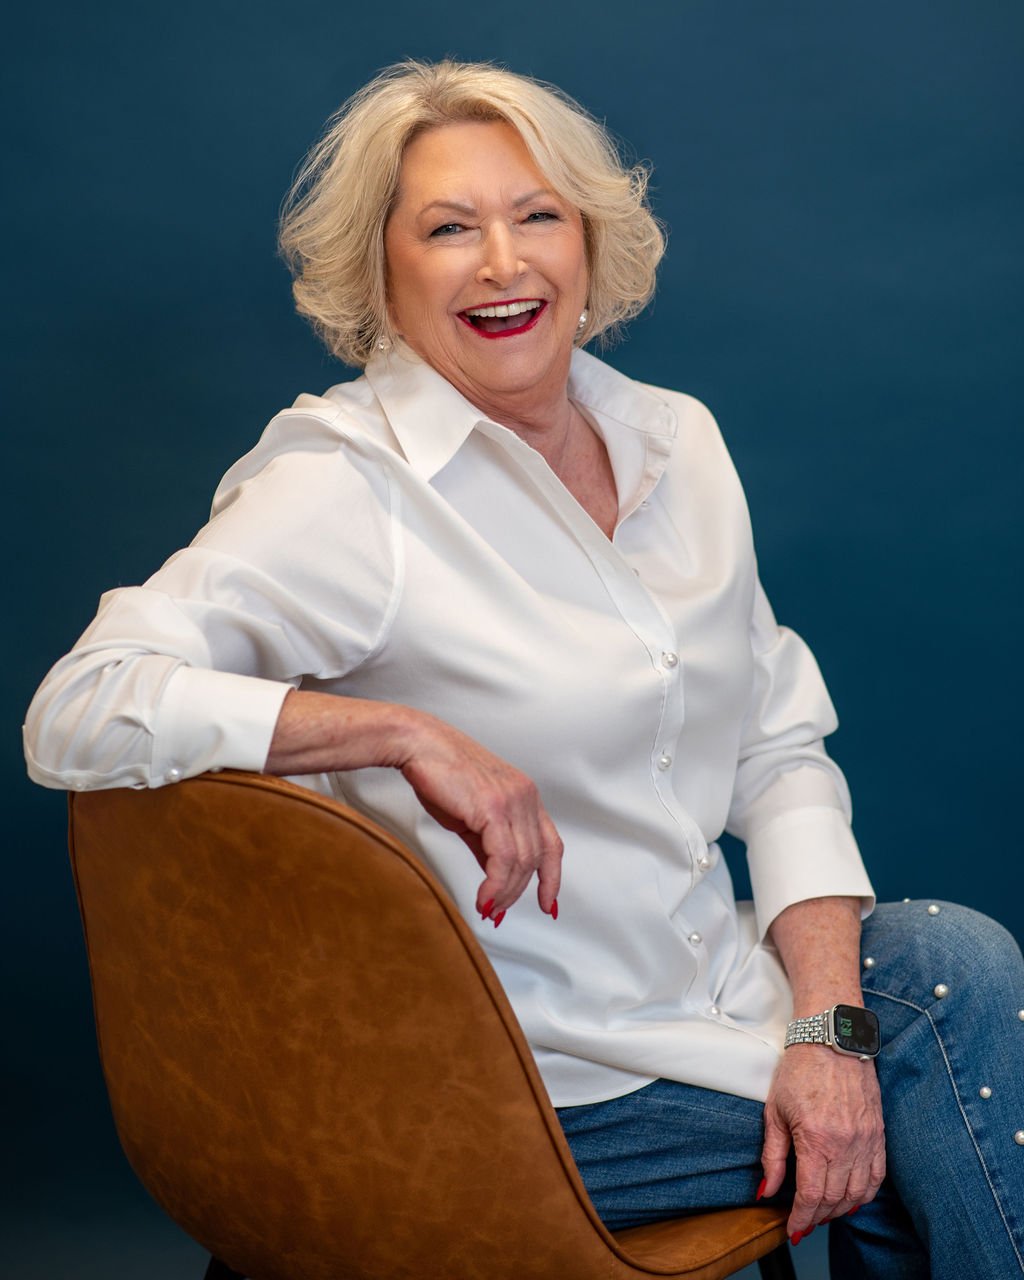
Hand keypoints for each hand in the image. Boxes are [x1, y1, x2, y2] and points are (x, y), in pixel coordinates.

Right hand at [398, 715, 562, 919]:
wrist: (418, 745)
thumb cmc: (439, 773)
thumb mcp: (472, 815)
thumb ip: (489, 844)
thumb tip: (496, 876)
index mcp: (525, 795)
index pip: (551, 844)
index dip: (552, 878)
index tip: (549, 904)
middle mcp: (525, 796)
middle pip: (536, 859)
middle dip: (517, 892)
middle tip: (497, 912)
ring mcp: (512, 800)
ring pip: (521, 862)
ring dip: (504, 893)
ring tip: (487, 908)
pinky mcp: (494, 807)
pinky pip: (503, 858)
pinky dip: (495, 885)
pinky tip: (484, 897)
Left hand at [761, 1044, 884, 1239]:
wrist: (831, 1039)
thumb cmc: (799, 1069)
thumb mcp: (775, 1111)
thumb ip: (773, 1156)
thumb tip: (768, 1191)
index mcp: (817, 1139)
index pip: (811, 1195)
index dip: (801, 1218)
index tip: (792, 1229)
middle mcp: (846, 1144)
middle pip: (835, 1199)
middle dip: (817, 1216)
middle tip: (803, 1222)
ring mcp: (866, 1139)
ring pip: (858, 1193)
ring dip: (840, 1210)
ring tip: (823, 1213)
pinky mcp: (878, 1133)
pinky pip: (877, 1176)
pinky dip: (864, 1194)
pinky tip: (851, 1199)